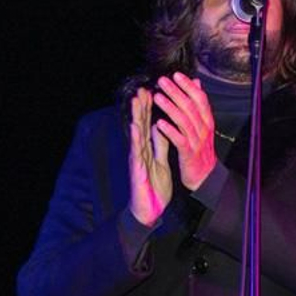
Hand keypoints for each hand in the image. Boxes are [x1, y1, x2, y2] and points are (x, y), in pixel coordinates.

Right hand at [127, 87, 171, 226]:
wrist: (149, 208)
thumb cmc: (154, 185)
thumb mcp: (160, 160)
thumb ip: (159, 144)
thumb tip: (159, 126)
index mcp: (148, 147)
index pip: (149, 124)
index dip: (151, 108)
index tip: (152, 90)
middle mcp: (141, 150)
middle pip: (141, 124)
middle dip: (142, 106)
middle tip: (143, 87)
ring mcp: (137, 158)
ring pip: (137, 134)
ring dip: (136, 116)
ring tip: (136, 100)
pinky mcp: (137, 168)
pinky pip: (137, 151)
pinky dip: (136, 138)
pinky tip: (135, 126)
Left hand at [151, 72, 217, 190]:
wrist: (206, 176)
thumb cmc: (200, 148)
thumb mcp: (203, 125)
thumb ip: (198, 105)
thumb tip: (197, 83)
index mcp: (207, 120)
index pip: (200, 99)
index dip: (189, 86)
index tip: (176, 75)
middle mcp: (204, 129)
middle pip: (190, 107)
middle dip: (176, 92)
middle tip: (162, 81)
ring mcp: (197, 141)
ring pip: (184, 121)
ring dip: (170, 108)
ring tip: (157, 97)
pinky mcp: (189, 153)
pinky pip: (179, 140)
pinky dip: (169, 130)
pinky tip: (159, 123)